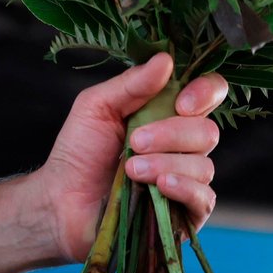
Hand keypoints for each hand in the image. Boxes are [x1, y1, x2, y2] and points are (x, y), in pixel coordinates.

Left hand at [34, 53, 227, 262]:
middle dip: (170, 134)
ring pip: (203, 165)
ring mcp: (188, 179)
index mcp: (167, 113)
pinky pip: (204, 198)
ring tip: (130, 170)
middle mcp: (184, 144)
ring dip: (164, 163)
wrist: (62, 201)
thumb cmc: (79, 151)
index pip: (210, 93)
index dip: (205, 93)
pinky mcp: (186, 213)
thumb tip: (166, 59)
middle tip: (134, 142)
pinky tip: (159, 187)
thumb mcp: (97, 106)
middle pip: (207, 131)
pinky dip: (183, 188)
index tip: (180, 102)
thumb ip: (131, 83)